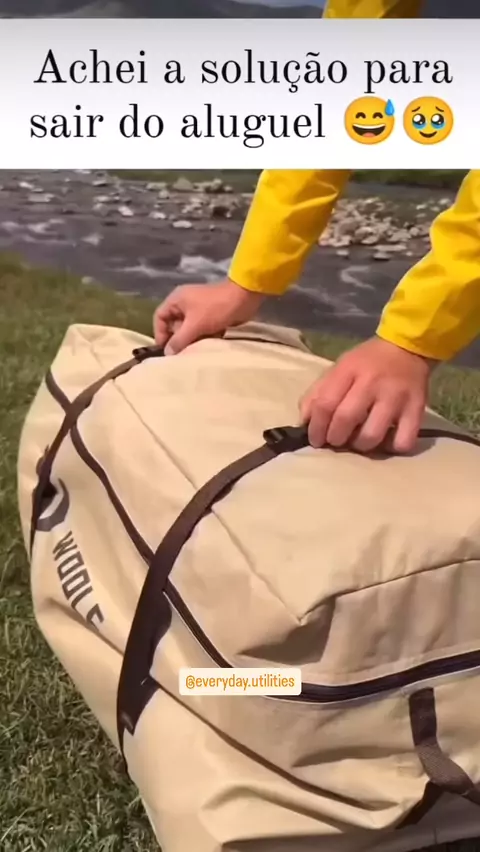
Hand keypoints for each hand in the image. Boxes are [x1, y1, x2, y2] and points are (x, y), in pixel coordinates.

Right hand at [153, 279, 263, 354]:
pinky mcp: (210, 316)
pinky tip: (206, 347)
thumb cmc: (216, 308)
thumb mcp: (194, 325)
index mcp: (176, 300)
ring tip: (194, 352)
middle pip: (173, 325)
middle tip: (181, 354)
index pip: (159, 317)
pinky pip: (200, 330)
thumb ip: (179, 340)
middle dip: (178, 339)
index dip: (160, 333)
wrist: (244, 298)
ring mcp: (198, 310)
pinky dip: (202, 338)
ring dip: (191, 340)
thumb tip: (168, 354)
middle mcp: (184, 303)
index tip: (165, 349)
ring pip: (188, 330)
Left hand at [299, 336, 434, 453]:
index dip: (316, 427)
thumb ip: (318, 392)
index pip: (325, 403)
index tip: (315, 439)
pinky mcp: (417, 410)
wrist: (407, 348)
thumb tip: (304, 422)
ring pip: (372, 435)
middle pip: (346, 420)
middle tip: (336, 441)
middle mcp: (372, 383)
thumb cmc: (367, 362)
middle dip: (335, 438)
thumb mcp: (339, 368)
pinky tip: (385, 442)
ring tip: (358, 442)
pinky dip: (391, 448)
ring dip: (360, 446)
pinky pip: (403, 441)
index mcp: (349, 370)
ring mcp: (396, 397)